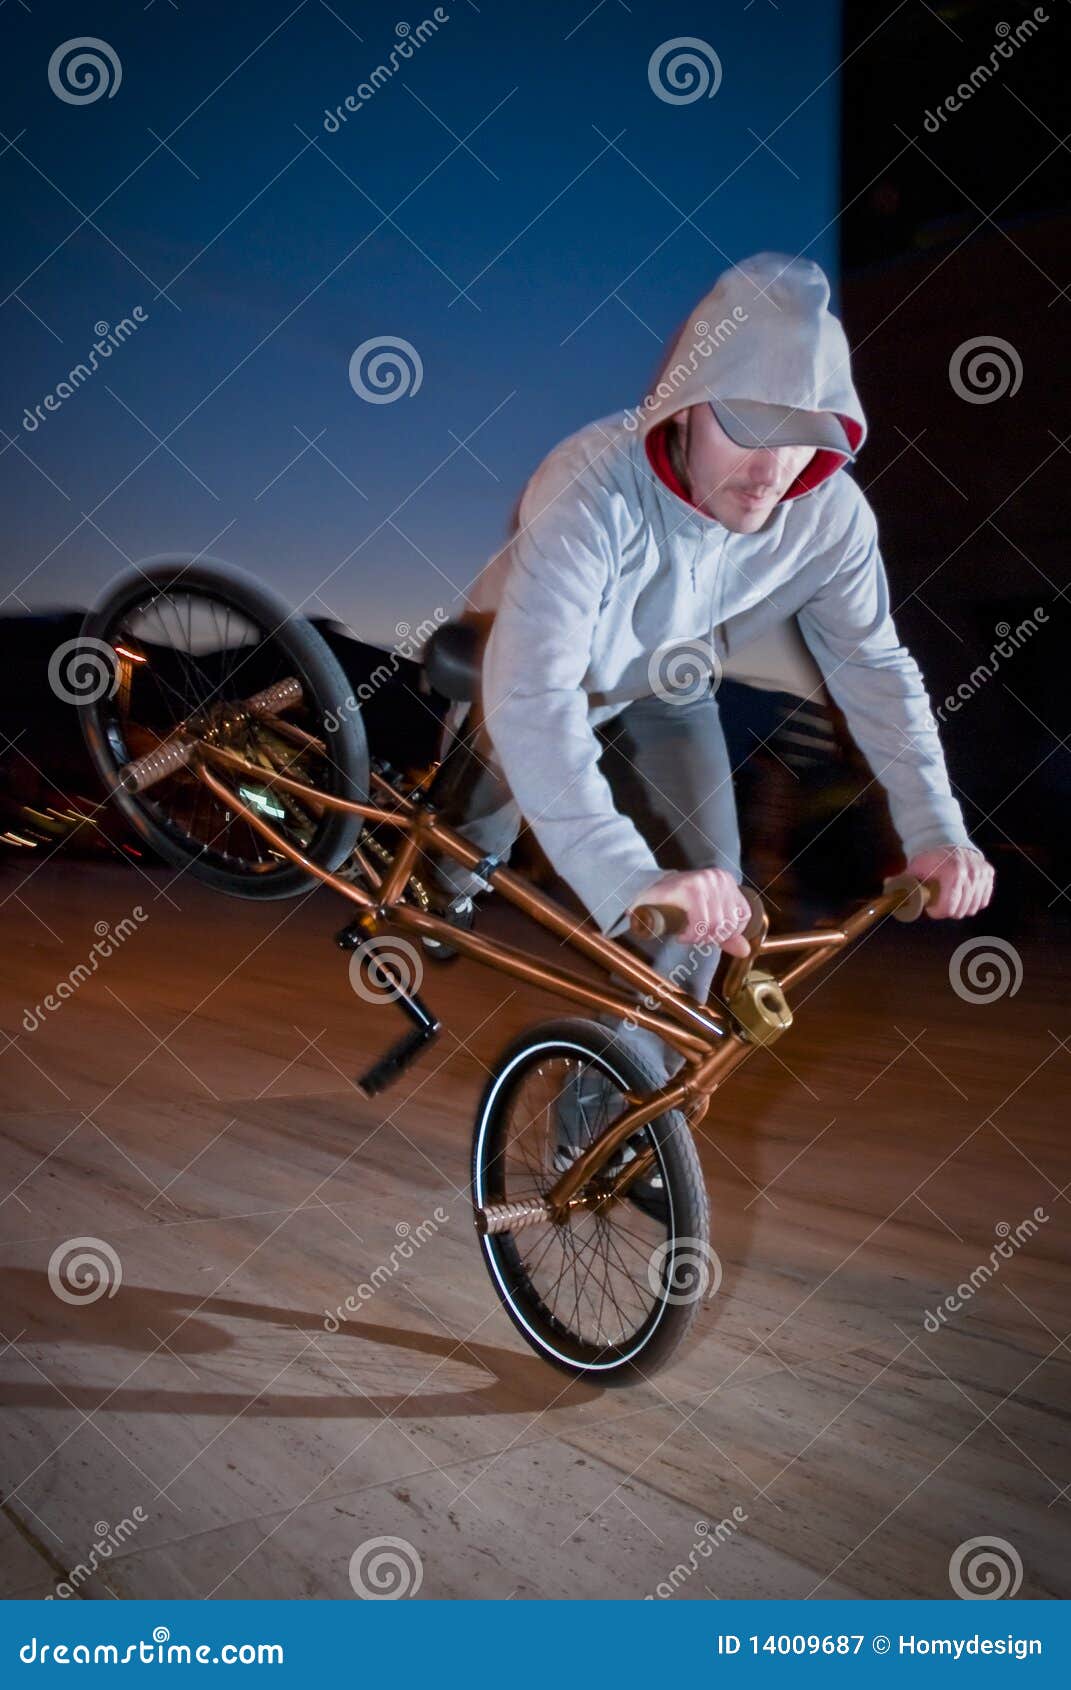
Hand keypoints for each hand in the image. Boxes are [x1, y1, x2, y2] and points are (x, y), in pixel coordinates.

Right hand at [632, 867, 750, 953]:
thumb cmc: (675, 903)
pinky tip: (682, 935)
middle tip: (695, 937)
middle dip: (711, 938)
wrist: (645, 891)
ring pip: (716, 925)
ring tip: (688, 936)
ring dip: (699, 938)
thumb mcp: (706, 917)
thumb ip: (727, 935)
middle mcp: (718, 878)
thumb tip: (745, 950)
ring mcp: (705, 881)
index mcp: (726, 881)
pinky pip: (701, 923)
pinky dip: (691, 935)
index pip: (744, 915)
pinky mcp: (690, 888)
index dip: (729, 933)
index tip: (711, 936)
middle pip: (729, 923)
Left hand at [906, 845, 994, 919]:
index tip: (931, 908)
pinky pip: (984, 899)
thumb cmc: (928, 857)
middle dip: (948, 911)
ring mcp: (981, 873)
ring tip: (951, 901)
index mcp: (952, 873)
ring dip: (962, 908)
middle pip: (962, 910)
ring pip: (974, 907)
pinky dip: (975, 902)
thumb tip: (887, 885)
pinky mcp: (988, 873)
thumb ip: (900, 880)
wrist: (945, 839)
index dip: (937, 912)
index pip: (949, 908)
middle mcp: (970, 873)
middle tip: (940, 905)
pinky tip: (964, 897)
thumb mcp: (913, 869)